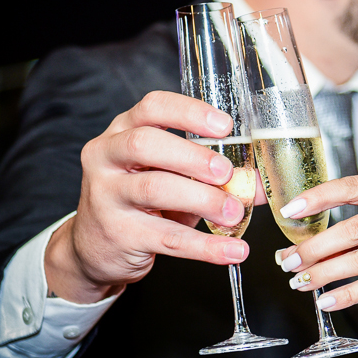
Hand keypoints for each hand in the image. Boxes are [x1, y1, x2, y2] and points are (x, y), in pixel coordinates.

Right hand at [45, 91, 265, 303]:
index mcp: (124, 130)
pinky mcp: (117, 233)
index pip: (152, 107)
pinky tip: (232, 251)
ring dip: (203, 200)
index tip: (225, 126)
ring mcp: (106, 195)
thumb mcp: (171, 175)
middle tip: (226, 173)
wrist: (95, 247)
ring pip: (154, 189)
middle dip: (192, 156)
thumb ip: (213, 173)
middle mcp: (108, 156)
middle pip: (145, 144)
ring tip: (234, 213)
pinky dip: (204, 246)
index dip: (189, 112)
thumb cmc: (141, 200)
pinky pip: (166, 238)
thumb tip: (262, 181)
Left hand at [275, 172, 357, 314]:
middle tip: (289, 261)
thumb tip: (296, 245)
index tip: (290, 211)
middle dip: (315, 248)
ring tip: (300, 282)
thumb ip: (347, 226)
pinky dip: (346, 295)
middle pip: (353, 229)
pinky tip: (326, 300)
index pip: (352, 186)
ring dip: (324, 273)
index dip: (318, 198)